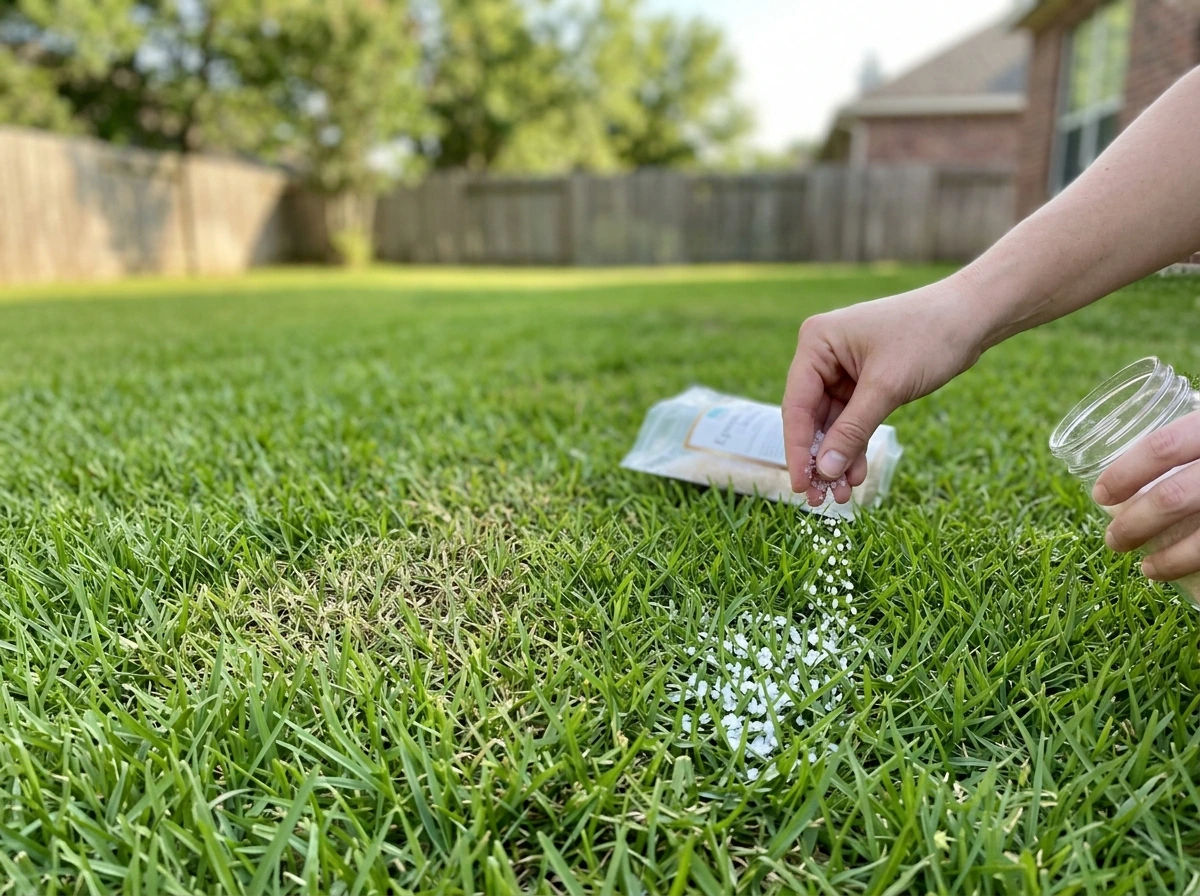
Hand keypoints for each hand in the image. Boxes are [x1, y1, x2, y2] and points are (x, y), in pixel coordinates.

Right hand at [783, 273, 989, 505]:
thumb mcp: (886, 388)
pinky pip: (851, 420)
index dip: (798, 449)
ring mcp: (841, 368)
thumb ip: (852, 431)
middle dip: (818, 459)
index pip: (796, 405)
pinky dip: (853, 446)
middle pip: (810, 418)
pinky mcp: (862, 380)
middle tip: (822, 499)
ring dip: (836, 458)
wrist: (972, 316)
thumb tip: (824, 471)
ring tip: (841, 495)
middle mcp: (822, 354)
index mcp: (817, 343)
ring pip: (831, 424)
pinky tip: (856, 474)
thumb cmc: (928, 337)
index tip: (802, 485)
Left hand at [1095, 413, 1199, 580]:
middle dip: (1134, 524)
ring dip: (1169, 561)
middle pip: (1174, 497)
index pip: (1163, 447)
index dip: (1124, 473)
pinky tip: (1192, 580)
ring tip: (1147, 571)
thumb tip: (1130, 454)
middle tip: (1113, 541)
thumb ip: (1192, 433)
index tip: (1099, 494)